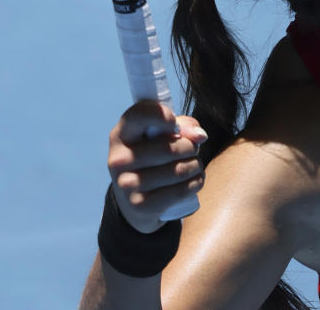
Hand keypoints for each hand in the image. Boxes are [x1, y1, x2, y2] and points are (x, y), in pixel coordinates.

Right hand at [107, 101, 207, 232]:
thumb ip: (183, 125)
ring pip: (178, 171)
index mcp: (121, 134)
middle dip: (191, 147)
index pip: (139, 115)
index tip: (174, 122)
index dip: (160, 115)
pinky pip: (180, 191)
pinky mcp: (140, 205)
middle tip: (194, 149)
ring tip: (195, 164)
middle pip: (168, 148)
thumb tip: (200, 136)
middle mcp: (119, 159)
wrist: (133, 199)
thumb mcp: (161, 134)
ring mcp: (127, 185)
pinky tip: (195, 179)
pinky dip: (196, 182)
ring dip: (196, 166)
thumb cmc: (152, 154)